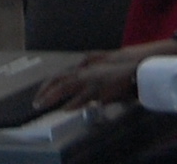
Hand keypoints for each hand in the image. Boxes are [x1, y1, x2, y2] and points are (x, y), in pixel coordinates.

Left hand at [33, 38, 176, 111]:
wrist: (140, 67)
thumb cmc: (123, 73)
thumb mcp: (104, 77)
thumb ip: (92, 86)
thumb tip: (84, 100)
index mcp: (87, 69)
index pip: (63, 76)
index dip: (50, 85)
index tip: (41, 94)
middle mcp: (87, 72)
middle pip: (61, 79)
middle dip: (47, 90)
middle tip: (36, 102)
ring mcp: (93, 78)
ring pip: (68, 86)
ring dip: (54, 96)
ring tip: (42, 105)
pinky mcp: (101, 86)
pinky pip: (83, 96)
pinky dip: (73, 102)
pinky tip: (65, 109)